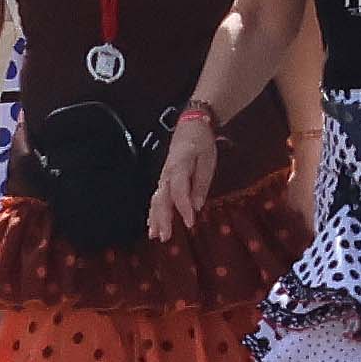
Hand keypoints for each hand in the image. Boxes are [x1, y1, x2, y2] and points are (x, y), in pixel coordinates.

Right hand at [145, 108, 214, 242]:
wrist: (190, 125)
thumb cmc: (201, 142)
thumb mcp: (208, 160)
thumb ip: (202, 183)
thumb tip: (197, 206)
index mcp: (179, 166)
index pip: (179, 190)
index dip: (183, 207)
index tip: (190, 223)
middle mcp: (167, 173)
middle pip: (162, 198)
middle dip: (162, 218)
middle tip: (165, 237)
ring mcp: (163, 176)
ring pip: (156, 199)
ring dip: (155, 218)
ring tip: (154, 235)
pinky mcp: (164, 179)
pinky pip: (157, 197)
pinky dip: (153, 211)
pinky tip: (152, 224)